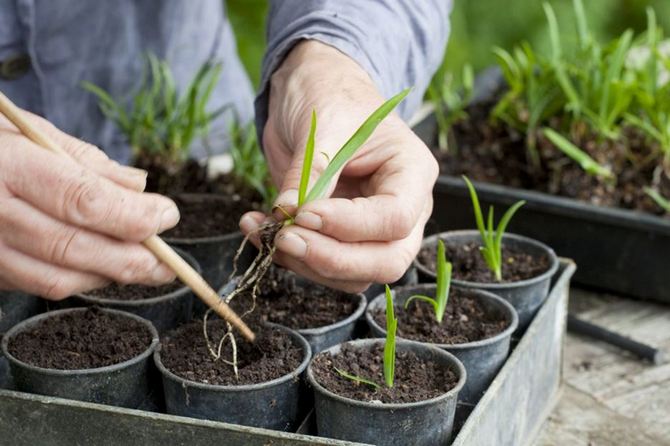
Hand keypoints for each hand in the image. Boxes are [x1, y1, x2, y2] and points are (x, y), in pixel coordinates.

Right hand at [0, 108, 179, 298]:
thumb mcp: (25, 128)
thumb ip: (83, 158)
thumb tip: (138, 185)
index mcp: (5, 165)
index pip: (81, 199)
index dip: (132, 214)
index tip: (167, 214)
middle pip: (73, 247)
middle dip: (130, 259)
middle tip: (168, 262)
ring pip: (56, 277)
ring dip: (108, 276)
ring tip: (144, 268)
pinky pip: (34, 283)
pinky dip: (76, 279)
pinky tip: (101, 268)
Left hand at [240, 41, 437, 292]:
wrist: (314, 93)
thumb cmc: (330, 96)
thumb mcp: (322, 125)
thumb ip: (309, 173)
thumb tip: (287, 214)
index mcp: (413, 172)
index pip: (394, 218)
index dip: (348, 225)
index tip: (303, 213)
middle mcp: (404, 208)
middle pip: (386, 261)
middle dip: (332, 259)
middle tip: (285, 239)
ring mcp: (374, 230)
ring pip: (355, 276)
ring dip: (305, 263)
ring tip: (263, 231)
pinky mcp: (342, 239)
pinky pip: (325, 268)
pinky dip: (291, 259)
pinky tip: (260, 231)